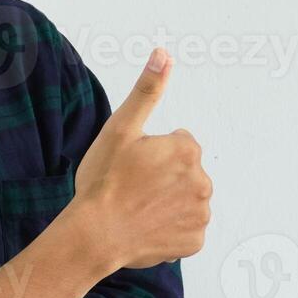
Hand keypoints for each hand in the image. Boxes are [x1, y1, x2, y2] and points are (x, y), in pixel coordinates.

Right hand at [72, 47, 211, 270]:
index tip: (132, 165)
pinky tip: (146, 227)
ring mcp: (200, 215)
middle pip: (185, 172)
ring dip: (168, 202)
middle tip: (133, 187)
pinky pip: (186, 229)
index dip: (153, 152)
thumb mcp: (120, 129)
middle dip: (165, 177)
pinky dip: (170, 229)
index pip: (178, 144)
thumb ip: (146, 91)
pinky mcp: (195, 242)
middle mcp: (203, 182)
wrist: (95, 234)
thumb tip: (163, 55)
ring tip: (138, 208)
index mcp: (188, 151)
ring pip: (186, 200)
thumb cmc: (104, 180)